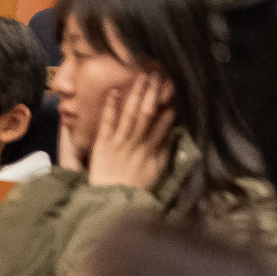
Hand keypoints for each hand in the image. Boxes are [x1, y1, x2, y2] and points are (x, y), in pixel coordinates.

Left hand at [82, 73, 173, 190]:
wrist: (111, 199)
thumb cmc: (135, 186)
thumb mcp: (156, 171)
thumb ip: (165, 152)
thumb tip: (174, 134)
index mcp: (150, 149)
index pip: (162, 126)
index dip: (167, 110)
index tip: (171, 95)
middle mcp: (137, 142)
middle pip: (147, 114)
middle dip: (152, 93)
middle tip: (158, 76)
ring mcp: (119, 142)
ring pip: (130, 114)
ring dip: (136, 94)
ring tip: (142, 77)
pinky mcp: (103, 144)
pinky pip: (107, 123)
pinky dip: (111, 107)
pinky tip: (114, 92)